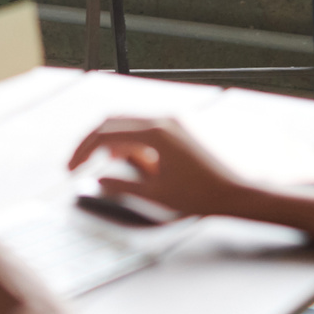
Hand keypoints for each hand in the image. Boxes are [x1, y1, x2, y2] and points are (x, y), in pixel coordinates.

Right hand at [68, 116, 250, 219]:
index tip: (72, 167)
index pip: (106, 132)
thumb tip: (97, 181)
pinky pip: (148, 130)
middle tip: (80, 163)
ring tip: (118, 172)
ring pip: (131, 125)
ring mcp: (174, 120)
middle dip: (93, 143)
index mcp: (155, 132)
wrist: (242, 192)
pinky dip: (136, 146)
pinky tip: (143, 168)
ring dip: (117, 146)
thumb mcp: (157, 195)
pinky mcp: (182, 127)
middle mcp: (164, 118)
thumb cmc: (206, 195)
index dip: (83, 150)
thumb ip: (122, 186)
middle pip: (114, 121)